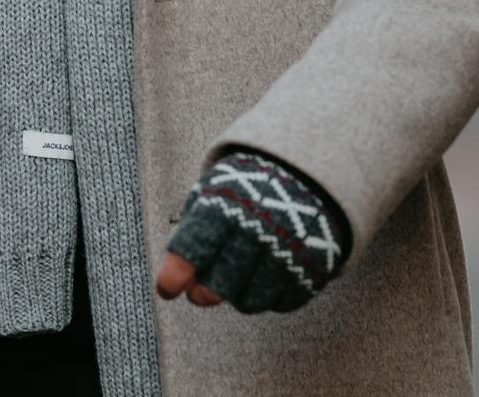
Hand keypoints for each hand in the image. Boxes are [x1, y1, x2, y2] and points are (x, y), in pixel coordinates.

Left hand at [153, 148, 348, 314]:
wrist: (305, 174)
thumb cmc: (245, 190)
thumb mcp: (212, 193)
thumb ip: (191, 233)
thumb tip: (175, 280)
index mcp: (225, 209)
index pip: (193, 250)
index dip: (174, 276)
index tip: (166, 288)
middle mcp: (256, 234)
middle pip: (218, 286)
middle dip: (203, 293)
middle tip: (199, 291)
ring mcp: (287, 255)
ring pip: (248, 302)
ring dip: (236, 294)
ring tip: (238, 273)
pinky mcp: (312, 272)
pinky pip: (281, 304)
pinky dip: (269, 295)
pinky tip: (265, 274)